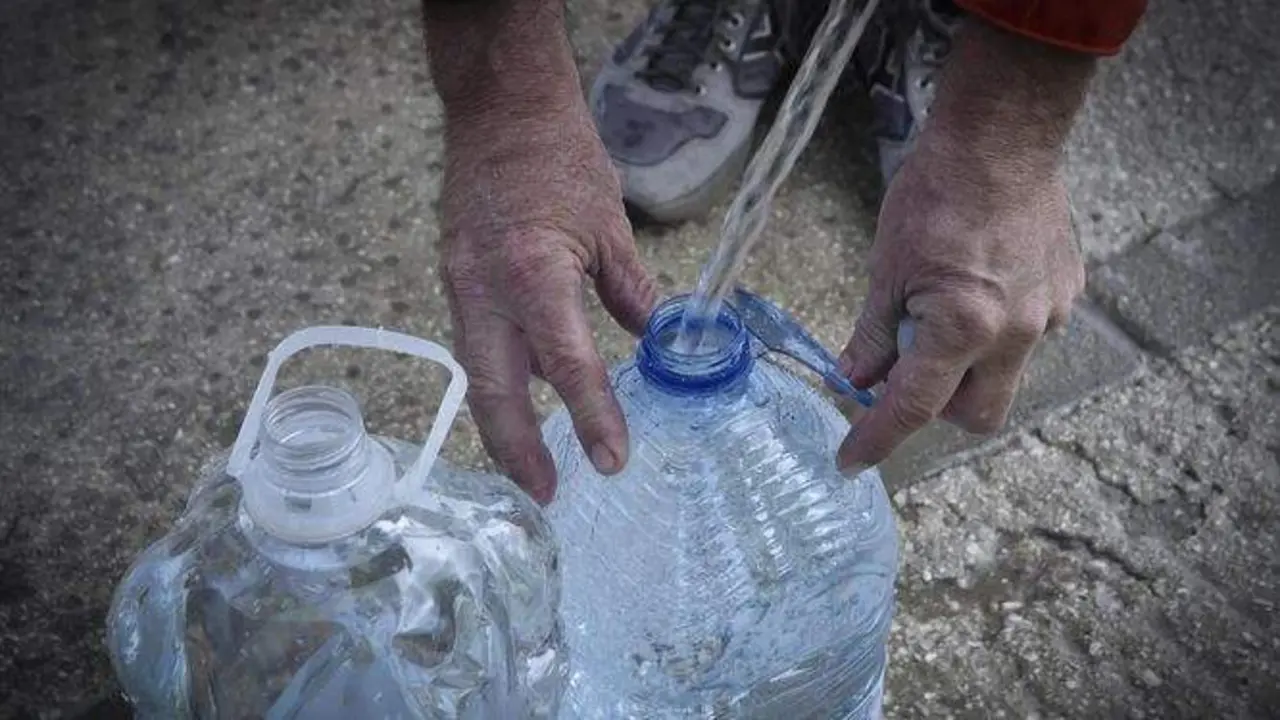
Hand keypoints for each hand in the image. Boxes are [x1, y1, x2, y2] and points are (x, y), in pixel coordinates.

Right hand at [438, 105, 655, 502]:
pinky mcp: (455, 279)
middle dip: (517, 450)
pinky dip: (502, 378)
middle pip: (495, 390)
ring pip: (480, 372)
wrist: (498, 108)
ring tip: (533, 466)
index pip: (568, 363)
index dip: (592, 417)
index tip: (612, 461)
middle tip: (544, 495)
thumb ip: (630, 293)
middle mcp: (486, 288)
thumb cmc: (558, 156)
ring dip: (504, 423)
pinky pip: (478, 342)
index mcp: (533, 272)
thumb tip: (655, 344)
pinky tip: (527, 401)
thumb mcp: (609, 225)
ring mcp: (461, 285)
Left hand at [835, 136, 1083, 472]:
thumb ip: (874, 334)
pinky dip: (998, 327)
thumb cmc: (936, 194)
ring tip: (947, 306)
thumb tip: (855, 378)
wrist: (1001, 140)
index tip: (851, 461)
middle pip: (977, 415)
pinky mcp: (1068, 292)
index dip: (877, 438)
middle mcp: (1015, 332)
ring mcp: (1049, 314)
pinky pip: (1029, 333)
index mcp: (963, 327)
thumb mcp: (887, 268)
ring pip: (1006, 375)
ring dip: (970, 363)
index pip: (913, 406)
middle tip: (909, 371)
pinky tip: (982, 282)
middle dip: (940, 409)